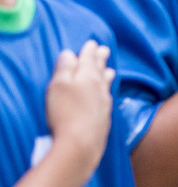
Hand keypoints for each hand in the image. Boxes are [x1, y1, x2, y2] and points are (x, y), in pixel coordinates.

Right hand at [46, 39, 114, 173]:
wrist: (81, 144)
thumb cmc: (65, 113)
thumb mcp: (58, 86)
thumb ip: (65, 68)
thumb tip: (70, 54)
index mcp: (88, 77)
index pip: (89, 60)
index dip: (89, 51)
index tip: (93, 42)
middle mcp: (100, 89)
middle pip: (100, 70)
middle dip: (101, 59)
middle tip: (105, 50)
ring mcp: (104, 105)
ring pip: (106, 85)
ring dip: (107, 75)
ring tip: (111, 70)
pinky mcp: (104, 119)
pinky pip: (107, 99)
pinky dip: (107, 92)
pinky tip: (107, 95)